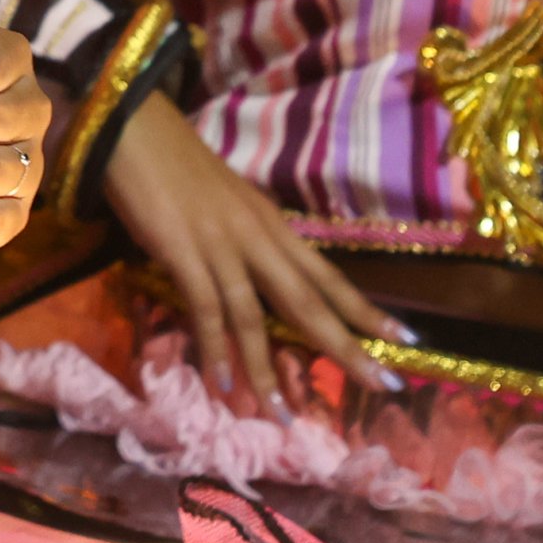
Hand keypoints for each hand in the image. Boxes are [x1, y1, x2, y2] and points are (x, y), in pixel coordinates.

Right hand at [100, 90, 410, 407]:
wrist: (135, 128)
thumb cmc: (177, 163)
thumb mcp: (229, 202)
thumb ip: (249, 239)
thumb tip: (262, 276)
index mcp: (273, 225)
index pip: (329, 276)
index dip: (367, 309)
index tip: (407, 340)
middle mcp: (258, 238)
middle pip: (309, 301)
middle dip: (346, 347)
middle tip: (383, 385)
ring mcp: (221, 245)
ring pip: (254, 316)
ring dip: (266, 369)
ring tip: (281, 415)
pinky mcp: (182, 251)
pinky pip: (205, 308)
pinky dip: (215, 348)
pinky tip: (221, 384)